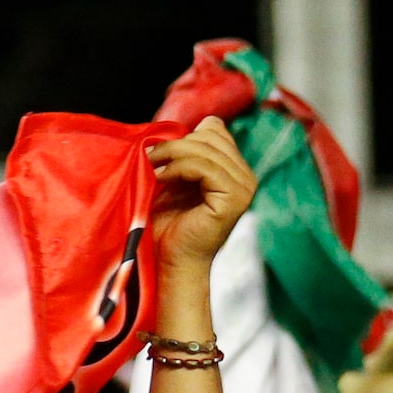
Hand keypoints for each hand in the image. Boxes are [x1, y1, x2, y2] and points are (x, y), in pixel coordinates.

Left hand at [144, 116, 255, 279]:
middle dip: (174, 144)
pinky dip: (177, 168)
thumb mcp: (173, 182)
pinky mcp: (234, 197)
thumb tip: (165, 128)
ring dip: (171, 155)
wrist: (170, 264)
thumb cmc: (166, 228)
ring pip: (204, 148)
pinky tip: (160, 179)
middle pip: (210, 135)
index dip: (183, 137)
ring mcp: (244, 186)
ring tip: (150, 169)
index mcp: (233, 170)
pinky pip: (204, 166)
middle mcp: (245, 176)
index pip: (214, 130)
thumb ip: (180, 156)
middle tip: (147, 159)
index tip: (155, 155)